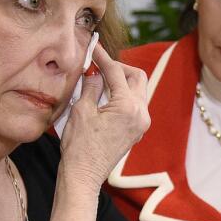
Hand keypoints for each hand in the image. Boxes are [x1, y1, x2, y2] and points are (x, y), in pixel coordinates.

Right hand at [59, 43, 149, 187]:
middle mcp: (141, 113)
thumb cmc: (79, 145)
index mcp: (128, 106)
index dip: (103, 56)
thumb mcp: (81, 110)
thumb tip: (96, 72)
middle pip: (137, 77)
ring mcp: (142, 123)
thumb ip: (91, 86)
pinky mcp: (137, 130)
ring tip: (100, 81)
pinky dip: (123, 95)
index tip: (93, 46)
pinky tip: (105, 96)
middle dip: (119, 67)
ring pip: (138, 90)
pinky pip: (135, 104)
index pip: (116, 71)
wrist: (84, 174)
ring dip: (122, 81)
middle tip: (99, 66)